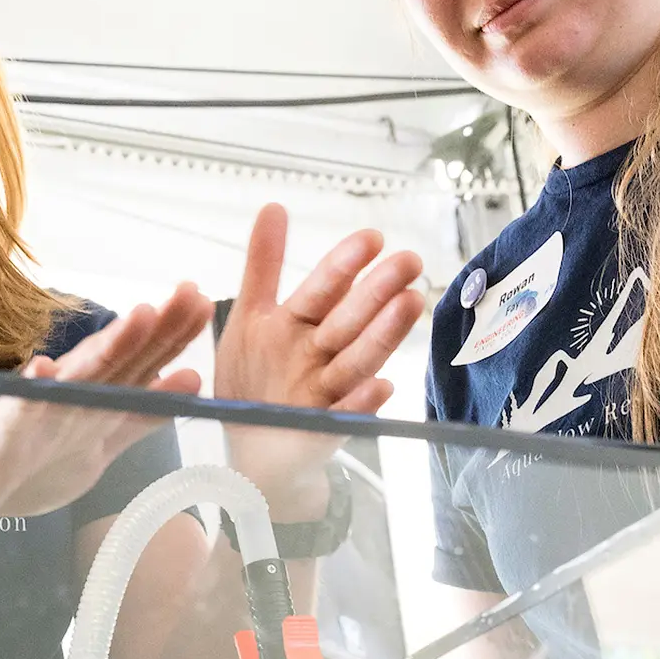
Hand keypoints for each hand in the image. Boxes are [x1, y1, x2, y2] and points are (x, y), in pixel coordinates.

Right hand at [0, 283, 212, 535]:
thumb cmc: (24, 461)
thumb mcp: (96, 445)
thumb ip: (138, 417)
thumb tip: (190, 382)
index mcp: (91, 400)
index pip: (139, 364)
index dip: (172, 336)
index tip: (204, 304)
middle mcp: (66, 397)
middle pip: (117, 359)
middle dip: (155, 329)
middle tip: (189, 293)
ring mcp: (33, 415)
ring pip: (76, 379)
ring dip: (106, 348)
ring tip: (138, 318)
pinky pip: (15, 414)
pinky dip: (29, 393)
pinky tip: (43, 369)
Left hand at [215, 204, 423, 513]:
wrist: (251, 452)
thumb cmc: (254, 383)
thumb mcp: (249, 319)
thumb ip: (263, 265)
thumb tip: (274, 206)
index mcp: (298, 325)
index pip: (324, 289)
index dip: (344, 265)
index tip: (371, 238)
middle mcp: (317, 355)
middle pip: (349, 319)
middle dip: (378, 290)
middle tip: (409, 261)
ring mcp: (325, 392)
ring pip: (358, 359)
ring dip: (384, 333)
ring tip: (410, 304)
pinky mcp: (325, 430)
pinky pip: (347, 416)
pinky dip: (364, 403)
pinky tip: (384, 387)